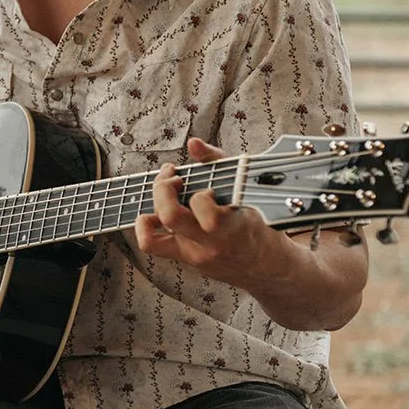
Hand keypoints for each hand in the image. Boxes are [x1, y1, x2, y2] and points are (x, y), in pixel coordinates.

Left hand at [137, 136, 284, 289]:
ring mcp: (194, 254)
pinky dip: (145, 225)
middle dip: (164, 189)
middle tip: (175, 178)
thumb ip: (218, 162)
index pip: (208, 214)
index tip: (209, 189)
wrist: (264, 266)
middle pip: (171, 217)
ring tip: (165, 191)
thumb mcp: (246, 191)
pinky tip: (154, 212)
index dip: (202, 196)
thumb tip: (193, 143)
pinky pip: (151, 243)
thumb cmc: (254, 222)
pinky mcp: (183, 259)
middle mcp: (211, 244)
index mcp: (233, 227)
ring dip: (153, 206)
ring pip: (154, 236)